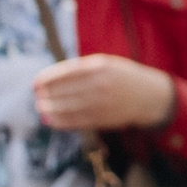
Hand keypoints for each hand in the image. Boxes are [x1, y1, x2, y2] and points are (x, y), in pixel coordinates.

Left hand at [34, 55, 176, 131]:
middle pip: (66, 91)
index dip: (48, 79)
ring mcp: (103, 102)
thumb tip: (52, 80)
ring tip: (41, 109)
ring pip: (70, 108)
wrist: (150, 96)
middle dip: (48, 95)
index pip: (67, 72)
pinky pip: (78, 121)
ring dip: (51, 110)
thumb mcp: (106, 64)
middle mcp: (101, 83)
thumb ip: (82, 70)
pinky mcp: (105, 118)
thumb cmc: (123, 77)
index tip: (35, 83)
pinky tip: (52, 121)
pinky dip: (63, 122)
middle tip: (37, 97)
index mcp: (100, 66)